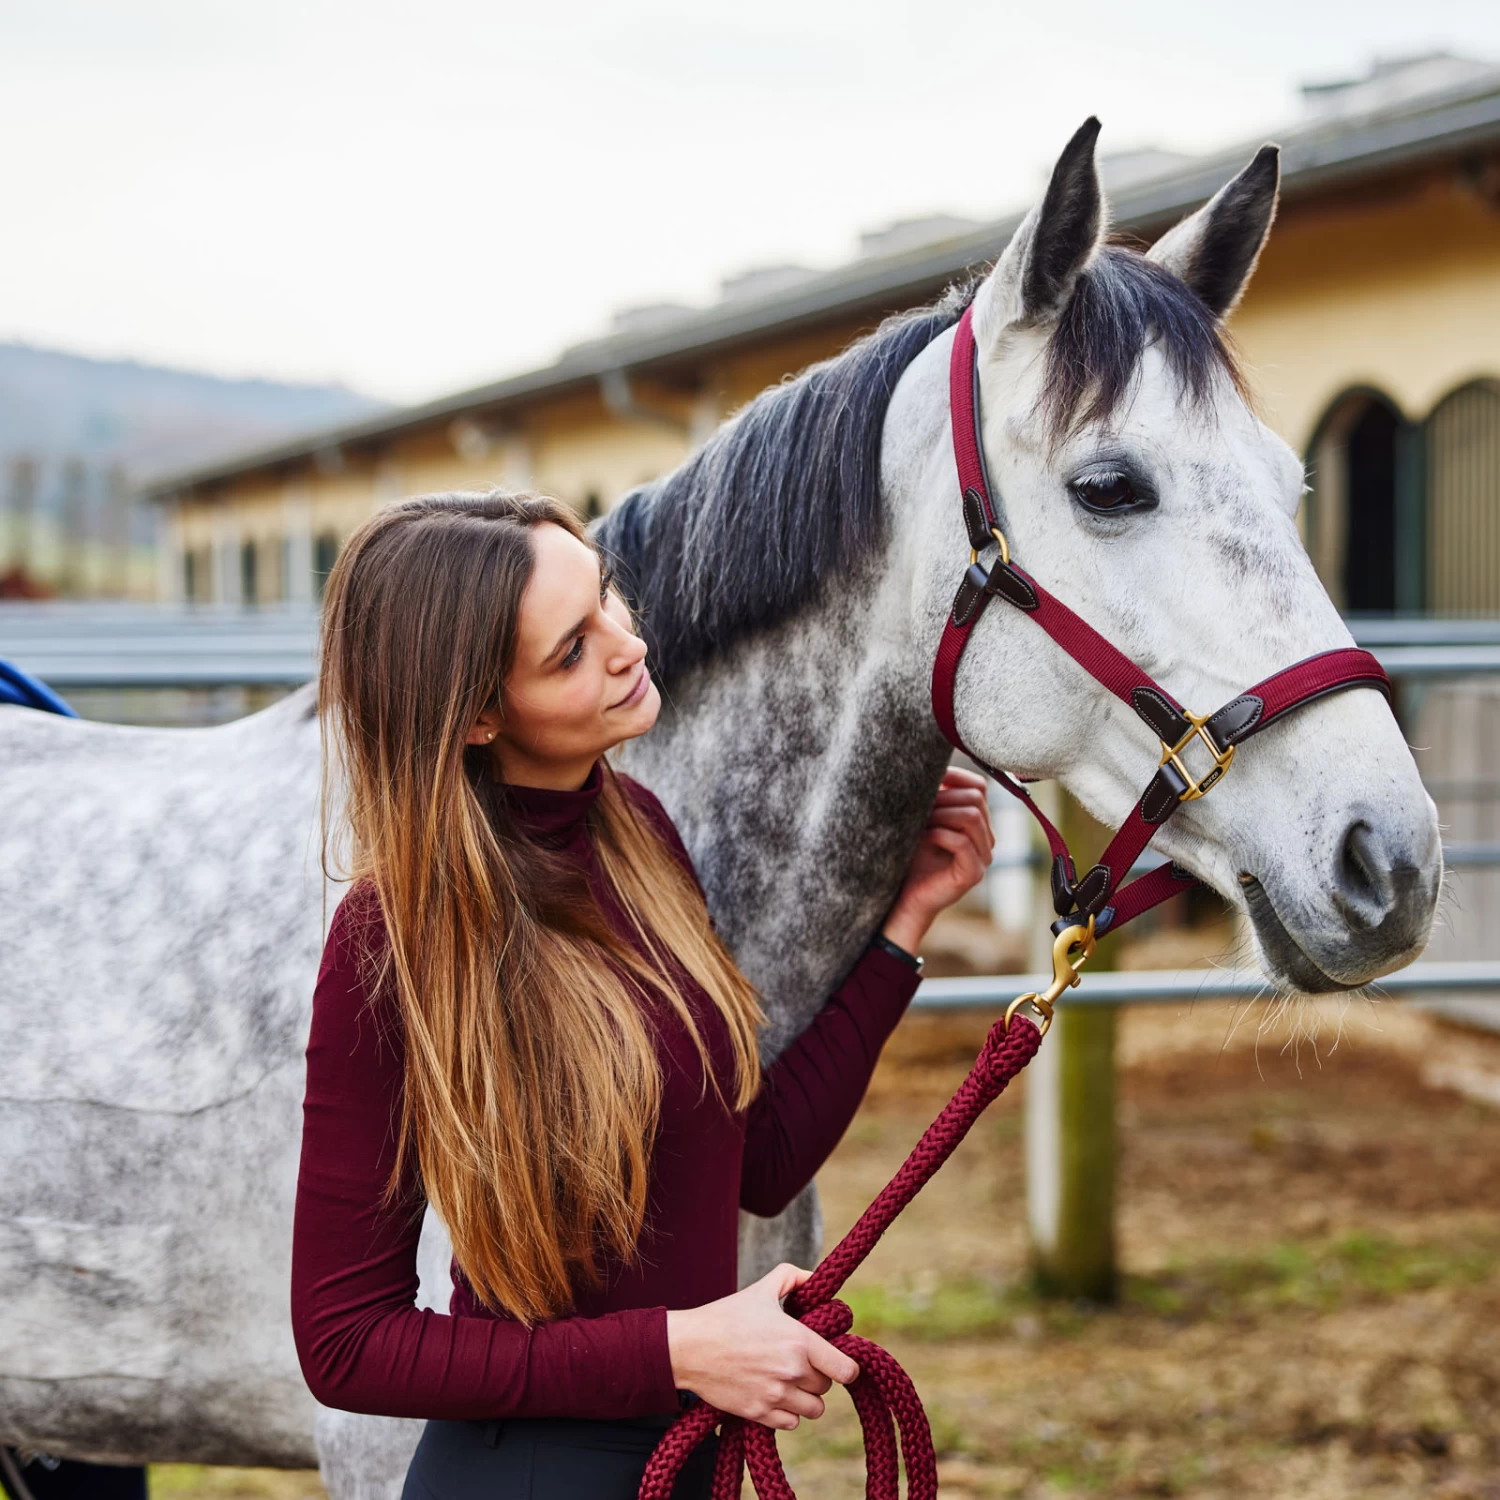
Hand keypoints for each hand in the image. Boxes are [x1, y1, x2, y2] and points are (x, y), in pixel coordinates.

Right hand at [665, 1262, 859, 1428]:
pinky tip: (775, 1394)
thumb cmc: (726, 1316)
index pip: (845, 1369)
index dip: (846, 1366)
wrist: (689, 1347)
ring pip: (814, 1409)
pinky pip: (791, 1423)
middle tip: (799, 1362)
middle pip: (827, 1387)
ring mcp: (775, 1395)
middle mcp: (792, 1371)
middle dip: (818, 1375)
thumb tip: (814, 1278)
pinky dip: (788, 1413)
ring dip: (806, 1397)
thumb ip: (792, 1277)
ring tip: (789, 1381)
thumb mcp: (761, 1289)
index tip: (838, 1362)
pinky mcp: (759, 1413)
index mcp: (799, 1340)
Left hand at [881, 767, 993, 954]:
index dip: (954, 777)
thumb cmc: (908, 858)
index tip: (927, 780)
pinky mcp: (972, 874)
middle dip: (943, 798)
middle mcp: (985, 838)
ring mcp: (982, 857)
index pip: (978, 787)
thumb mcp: (920, 820)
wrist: (901, 898)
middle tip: (917, 807)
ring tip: (919, 822)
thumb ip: (931, 797)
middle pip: (975, 799)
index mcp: (976, 823)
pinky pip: (962, 842)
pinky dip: (939, 834)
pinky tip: (923, 838)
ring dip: (940, 814)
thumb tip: (928, 764)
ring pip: (971, 817)